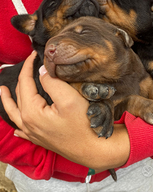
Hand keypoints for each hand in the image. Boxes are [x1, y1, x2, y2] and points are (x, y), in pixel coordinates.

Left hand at [1, 52, 129, 170]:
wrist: (93, 149)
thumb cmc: (83, 124)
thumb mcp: (69, 99)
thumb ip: (52, 82)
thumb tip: (41, 71)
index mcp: (32, 112)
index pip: (25, 82)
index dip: (28, 66)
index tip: (33, 54)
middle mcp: (28, 123)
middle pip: (19, 95)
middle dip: (22, 77)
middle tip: (27, 64)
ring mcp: (33, 133)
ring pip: (14, 113)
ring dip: (7, 100)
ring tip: (2, 91)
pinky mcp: (40, 138)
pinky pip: (21, 128)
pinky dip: (16, 121)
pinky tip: (16, 124)